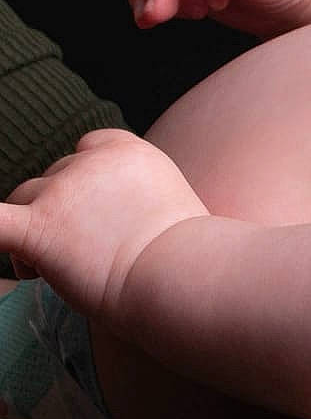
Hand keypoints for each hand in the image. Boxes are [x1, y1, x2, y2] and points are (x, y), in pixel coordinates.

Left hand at [0, 130, 207, 320]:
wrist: (180, 272)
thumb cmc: (186, 256)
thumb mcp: (173, 206)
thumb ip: (139, 199)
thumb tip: (118, 223)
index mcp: (130, 154)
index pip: (89, 146)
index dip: (85, 175)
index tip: (96, 210)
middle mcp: (93, 162)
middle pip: (55, 175)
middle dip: (59, 209)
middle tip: (80, 254)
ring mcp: (62, 192)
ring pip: (25, 197)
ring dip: (33, 228)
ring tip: (44, 273)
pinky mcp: (38, 227)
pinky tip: (10, 244)